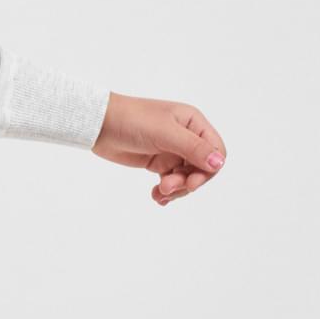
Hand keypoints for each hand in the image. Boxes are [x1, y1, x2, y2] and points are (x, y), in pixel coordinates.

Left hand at [91, 94, 226, 206]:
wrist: (100, 125)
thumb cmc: (133, 121)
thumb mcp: (165, 134)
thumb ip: (193, 148)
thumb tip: (219, 162)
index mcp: (194, 123)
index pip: (216, 151)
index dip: (208, 170)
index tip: (191, 182)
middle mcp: (187, 136)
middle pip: (202, 168)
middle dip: (188, 182)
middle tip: (168, 188)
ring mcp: (173, 150)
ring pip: (187, 178)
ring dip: (176, 189)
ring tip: (159, 192)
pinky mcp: (158, 162)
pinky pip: (172, 181)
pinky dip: (166, 192)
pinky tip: (157, 197)